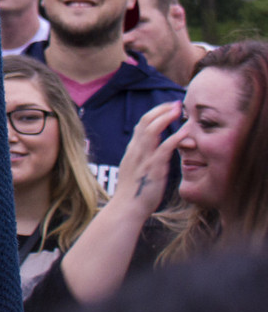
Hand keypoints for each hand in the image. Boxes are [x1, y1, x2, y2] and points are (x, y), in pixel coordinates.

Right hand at [110, 99, 183, 213]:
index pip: (141, 125)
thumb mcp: (135, 171)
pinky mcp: (153, 167)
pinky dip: (175, 137)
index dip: (154, 114)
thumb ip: (141, 159)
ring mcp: (144, 158)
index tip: (167, 108)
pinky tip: (184, 132)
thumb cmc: (134, 193)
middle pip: (145, 122)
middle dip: (161, 110)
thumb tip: (150, 153)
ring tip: (178, 111)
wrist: (127, 207)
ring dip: (166, 118)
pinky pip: (164, 147)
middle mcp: (136, 150)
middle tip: (175, 104)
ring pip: (152, 130)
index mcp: (132, 150)